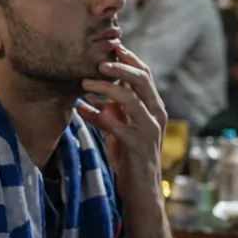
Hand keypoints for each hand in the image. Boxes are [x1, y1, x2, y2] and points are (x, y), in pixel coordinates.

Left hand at [77, 45, 166, 186]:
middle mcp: (155, 114)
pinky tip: (84, 111)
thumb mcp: (116, 131)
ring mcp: (150, 130)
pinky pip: (120, 126)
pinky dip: (101, 116)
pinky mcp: (140, 146)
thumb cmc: (129, 158)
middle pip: (142, 79)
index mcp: (152, 107)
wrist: (141, 191)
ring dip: (106, 87)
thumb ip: (104, 114)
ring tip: (85, 82)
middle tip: (97, 60)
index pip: (143, 74)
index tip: (110, 45)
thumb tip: (81, 102)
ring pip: (131, 99)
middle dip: (120, 66)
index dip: (128, 58)